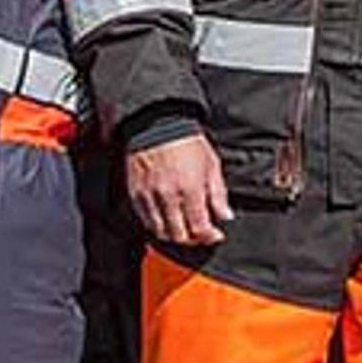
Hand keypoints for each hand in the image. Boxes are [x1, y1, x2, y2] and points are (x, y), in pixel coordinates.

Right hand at [125, 131, 232, 248]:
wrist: (158, 124)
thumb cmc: (187, 141)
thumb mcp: (211, 164)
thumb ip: (218, 193)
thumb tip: (226, 216)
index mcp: (190, 189)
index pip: (200, 228)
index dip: (210, 236)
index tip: (215, 234)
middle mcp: (168, 196)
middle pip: (179, 235)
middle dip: (193, 239)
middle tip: (200, 233)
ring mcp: (149, 197)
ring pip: (161, 232)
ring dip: (174, 234)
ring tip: (184, 227)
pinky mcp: (136, 194)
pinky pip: (145, 220)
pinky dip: (157, 225)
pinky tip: (167, 219)